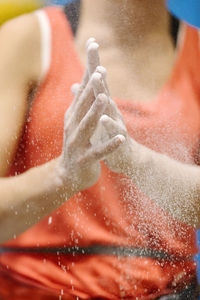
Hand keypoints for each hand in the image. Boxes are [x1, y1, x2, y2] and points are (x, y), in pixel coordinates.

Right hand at [57, 39, 124, 192]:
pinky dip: (109, 144)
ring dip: (95, 112)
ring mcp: (77, 143)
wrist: (69, 174)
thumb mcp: (78, 122)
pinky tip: (120, 138)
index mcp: (73, 116)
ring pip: (87, 126)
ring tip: (105, 98)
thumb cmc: (78, 144)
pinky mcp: (84, 159)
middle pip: (83, 105)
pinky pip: (98, 152)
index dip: (89, 74)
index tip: (95, 53)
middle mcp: (72, 126)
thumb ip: (80, 104)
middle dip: (91, 88)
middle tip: (100, 71)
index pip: (82, 92)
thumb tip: (78, 83)